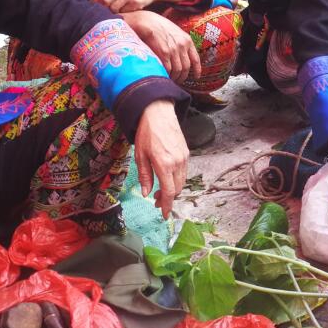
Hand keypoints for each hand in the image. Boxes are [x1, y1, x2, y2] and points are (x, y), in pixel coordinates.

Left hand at [94, 0, 182, 12]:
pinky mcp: (135, 2)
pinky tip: (124, 12)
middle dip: (103, 8)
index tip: (96, 5)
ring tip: (114, 12)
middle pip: (105, 0)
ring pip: (113, 7)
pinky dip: (122, 13)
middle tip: (103, 12)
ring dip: (112, 12)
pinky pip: (123, 11)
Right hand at [122, 11, 200, 84]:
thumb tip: (179, 57)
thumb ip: (178, 42)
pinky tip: (162, 75)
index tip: (196, 77)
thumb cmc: (156, 25)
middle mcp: (182, 45)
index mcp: (187, 40)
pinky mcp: (164, 52)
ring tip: (168, 79)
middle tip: (176, 81)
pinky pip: (168, 69)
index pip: (195, 59)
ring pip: (178, 70)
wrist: (144, 20)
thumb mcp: (173, 31)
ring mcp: (174, 49)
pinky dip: (166, 74)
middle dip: (181, 77)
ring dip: (173, 77)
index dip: (196, 70)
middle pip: (186, 68)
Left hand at [133, 100, 188, 215]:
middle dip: (168, 198)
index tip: (165, 215)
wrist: (159, 113)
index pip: (169, 192)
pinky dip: (177, 179)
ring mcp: (184, 157)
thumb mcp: (140, 156)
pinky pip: (184, 172)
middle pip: (177, 189)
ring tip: (161, 190)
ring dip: (173, 189)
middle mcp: (177, 163)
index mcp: (164, 164)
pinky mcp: (186, 153)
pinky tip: (168, 178)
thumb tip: (147, 193)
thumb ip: (145, 176)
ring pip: (182, 181)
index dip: (167, 206)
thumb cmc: (147, 133)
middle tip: (156, 201)